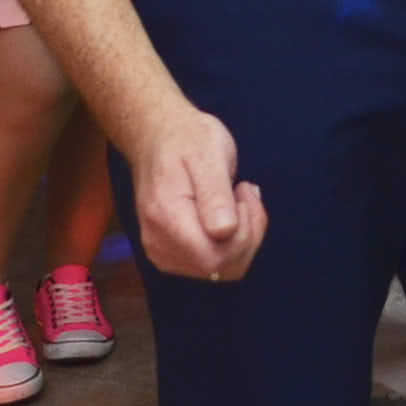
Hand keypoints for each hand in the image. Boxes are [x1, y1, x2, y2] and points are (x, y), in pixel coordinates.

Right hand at [127, 102, 267, 282]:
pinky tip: (229, 212)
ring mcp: (162, 251)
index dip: (242, 235)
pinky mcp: (171, 253)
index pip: (214, 257)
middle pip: (221, 267)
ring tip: (236, 198)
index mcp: (166, 217)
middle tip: (246, 193)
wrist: (157, 135)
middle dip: (248, 234)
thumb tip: (224, 232)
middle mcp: (159, 243)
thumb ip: (215, 195)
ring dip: (242, 238)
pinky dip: (231, 242)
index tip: (244, 194)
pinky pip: (212, 264)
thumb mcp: (208, 155)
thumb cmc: (186, 139)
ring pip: (221, 269)